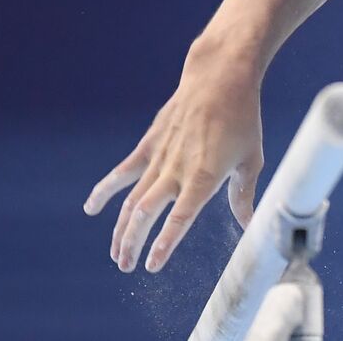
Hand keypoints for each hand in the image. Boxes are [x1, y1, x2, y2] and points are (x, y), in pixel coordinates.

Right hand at [83, 44, 264, 273]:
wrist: (219, 77)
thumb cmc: (243, 118)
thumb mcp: (251, 159)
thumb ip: (243, 194)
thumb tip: (249, 225)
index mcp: (204, 177)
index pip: (180, 218)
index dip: (164, 243)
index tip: (152, 266)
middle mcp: (176, 169)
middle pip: (146, 214)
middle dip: (133, 243)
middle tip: (127, 266)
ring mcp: (160, 156)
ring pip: (131, 199)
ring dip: (121, 228)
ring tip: (117, 254)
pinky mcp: (150, 143)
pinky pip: (123, 172)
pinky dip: (105, 190)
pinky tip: (91, 207)